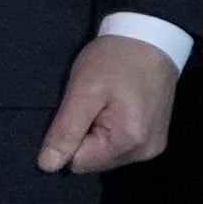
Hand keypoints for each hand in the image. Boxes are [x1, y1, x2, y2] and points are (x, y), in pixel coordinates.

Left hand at [36, 34, 178, 174]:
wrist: (151, 38)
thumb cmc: (115, 59)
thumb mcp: (83, 90)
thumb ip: (66, 130)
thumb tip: (47, 165)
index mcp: (129, 142)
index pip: (78, 162)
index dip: (68, 139)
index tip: (75, 110)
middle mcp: (145, 152)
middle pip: (94, 161)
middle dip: (83, 137)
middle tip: (90, 104)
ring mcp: (153, 147)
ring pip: (105, 155)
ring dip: (96, 134)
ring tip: (103, 103)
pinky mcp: (155, 139)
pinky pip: (120, 147)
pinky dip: (110, 131)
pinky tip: (114, 108)